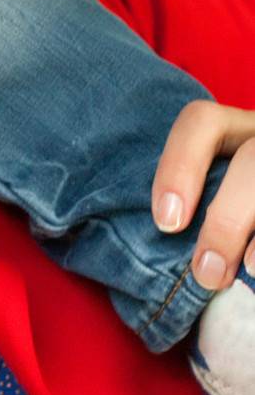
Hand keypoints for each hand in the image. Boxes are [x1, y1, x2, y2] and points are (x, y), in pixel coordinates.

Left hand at [153, 101, 254, 289]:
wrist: (251, 208)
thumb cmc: (234, 211)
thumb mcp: (214, 193)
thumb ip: (189, 210)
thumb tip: (149, 262)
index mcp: (237, 128)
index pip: (201, 121)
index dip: (178, 167)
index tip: (166, 223)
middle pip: (253, 160)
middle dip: (227, 218)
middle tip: (208, 272)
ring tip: (249, 273)